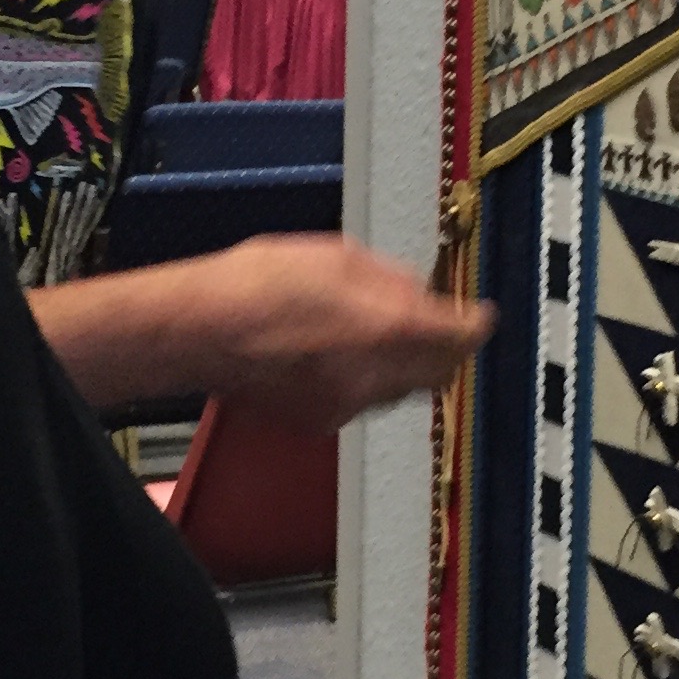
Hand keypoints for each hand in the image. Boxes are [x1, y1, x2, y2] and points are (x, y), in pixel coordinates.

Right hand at [30, 233, 492, 426]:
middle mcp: (373, 378)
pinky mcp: (320, 422)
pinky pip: (363, 401)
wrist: (197, 331)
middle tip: (441, 323)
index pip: (458, 337)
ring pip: (401, 390)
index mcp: (385, 331)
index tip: (481, 314)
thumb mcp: (337, 256)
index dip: (476, 324)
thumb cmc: (256, 284)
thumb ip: (390, 280)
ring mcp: (346, 406)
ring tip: (377, 331)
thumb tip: (419, 294)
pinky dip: (367, 379)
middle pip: (438, 374)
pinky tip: (338, 352)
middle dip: (446, 349)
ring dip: (405, 364)